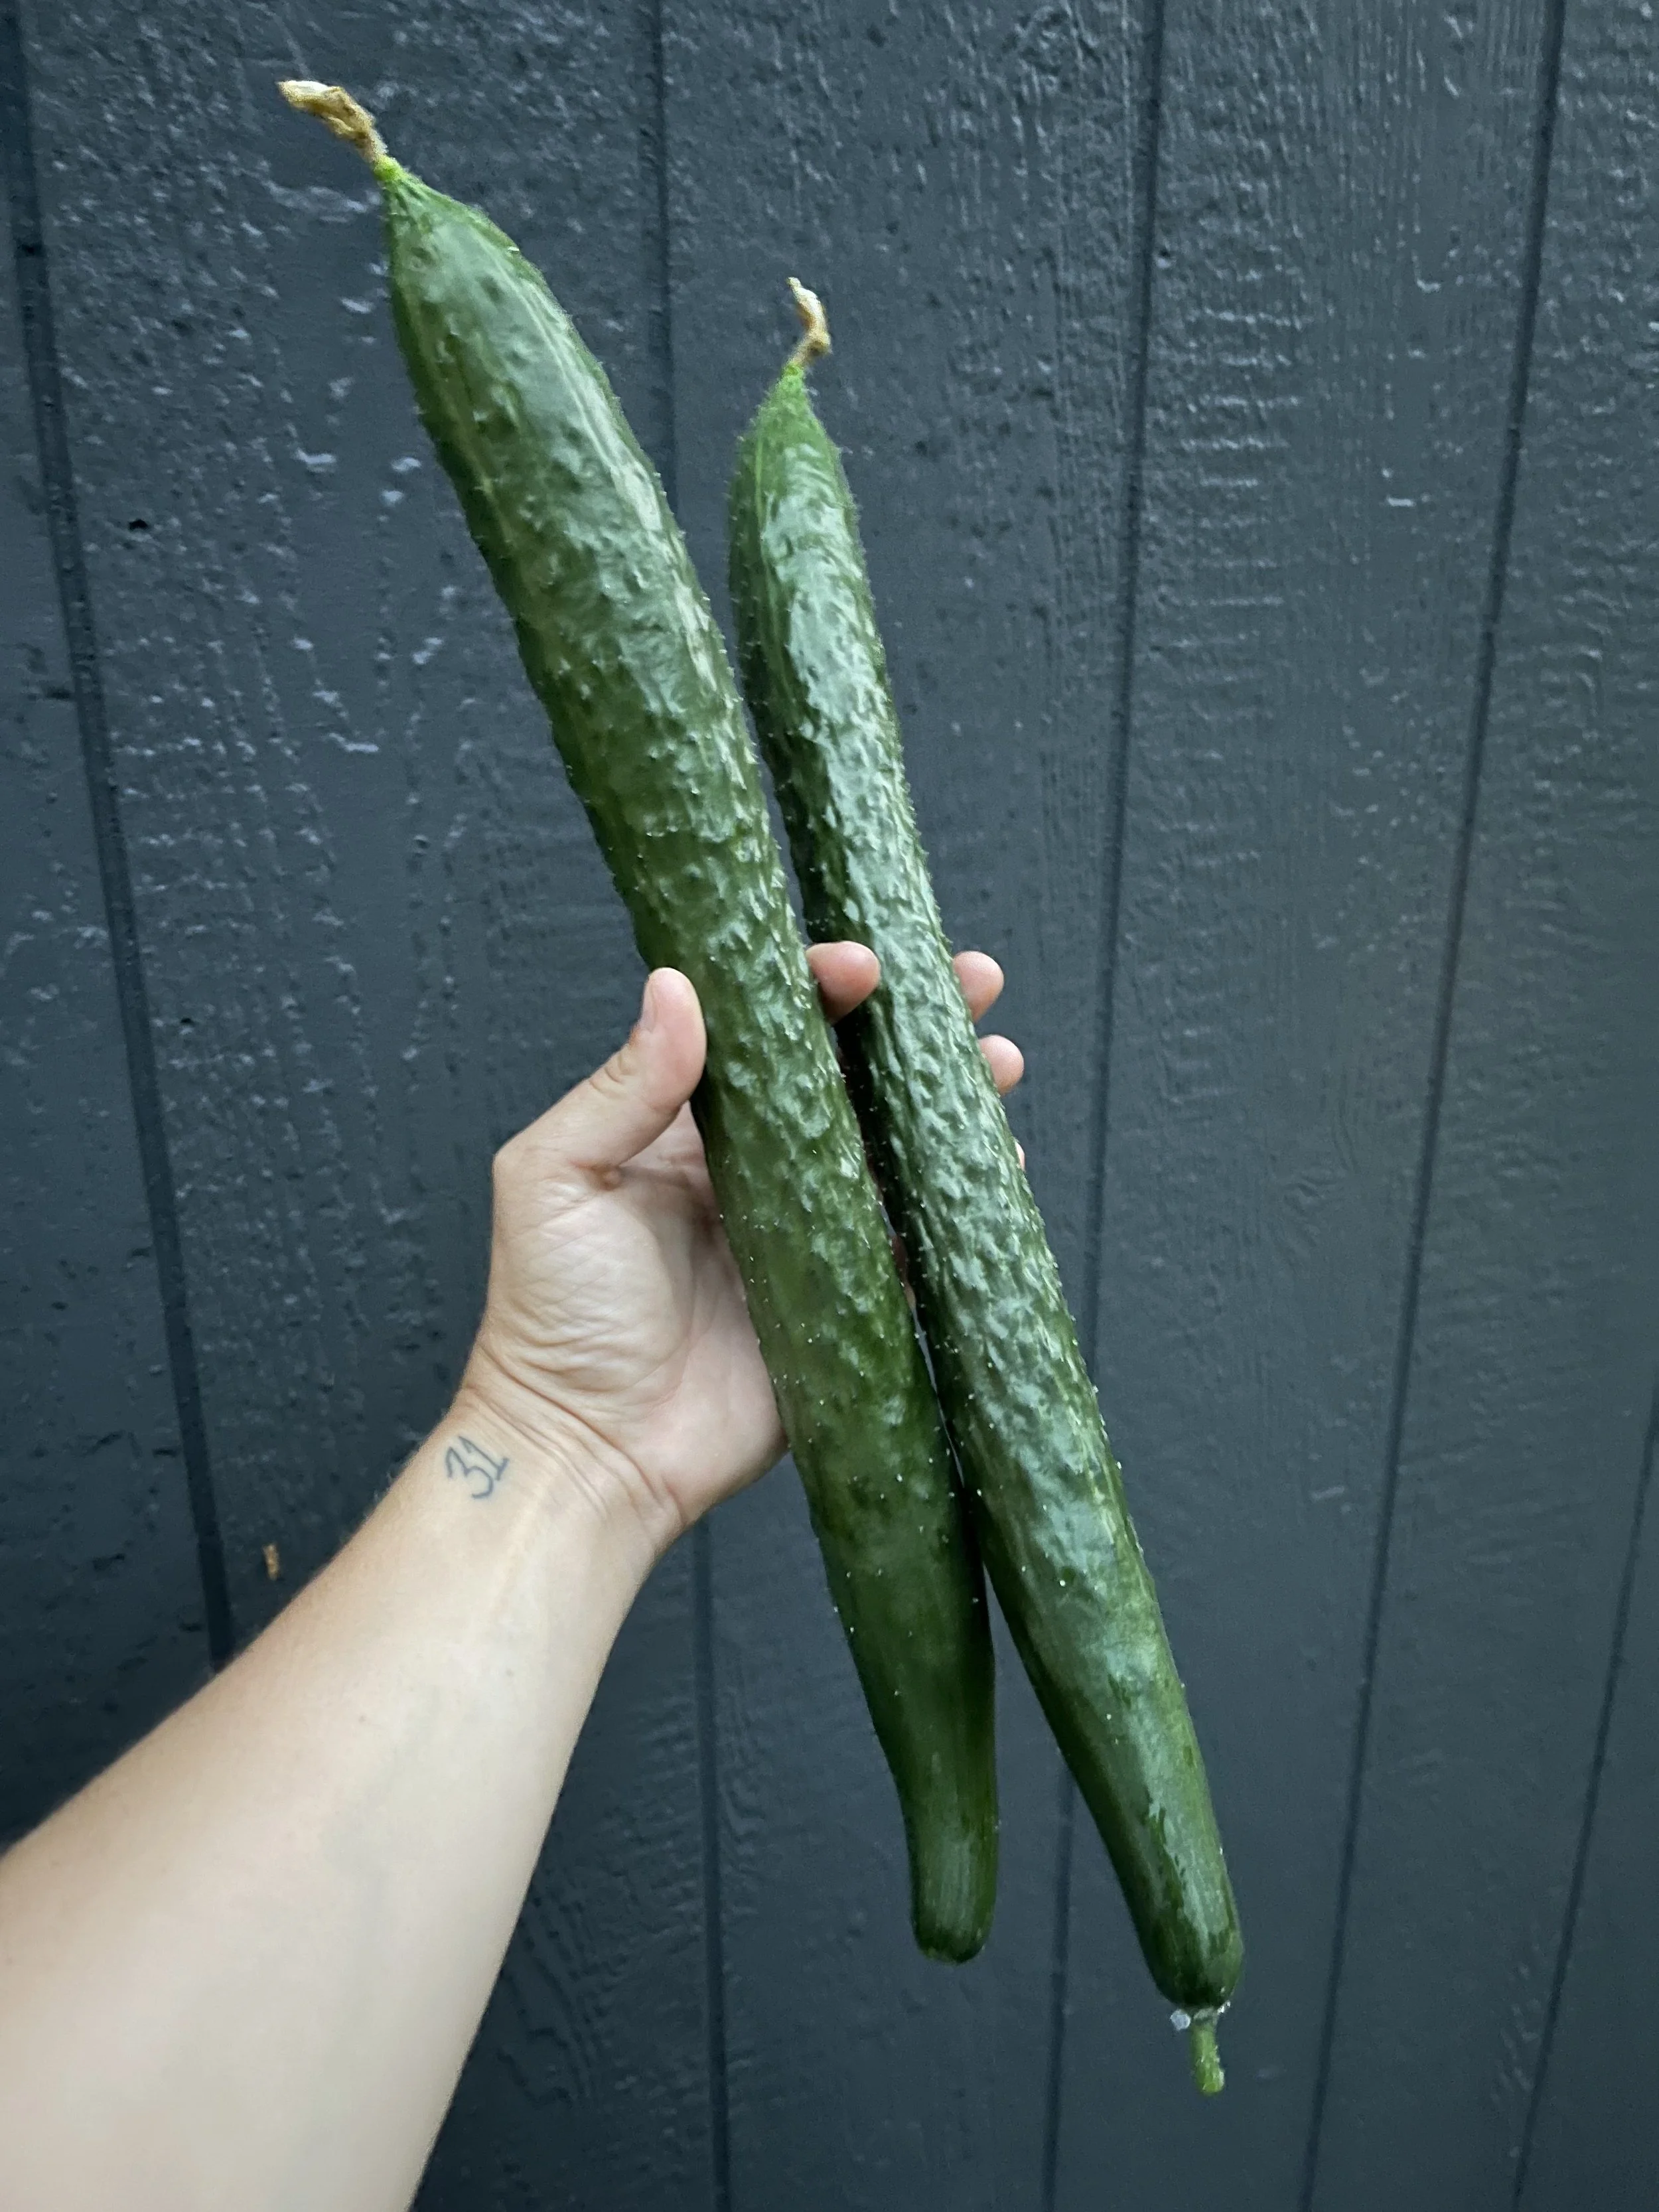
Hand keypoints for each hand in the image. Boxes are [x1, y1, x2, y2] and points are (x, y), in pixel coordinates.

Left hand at [458, 945, 1022, 1555]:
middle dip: (914, 1026)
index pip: (766, 1035)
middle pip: (849, 1079)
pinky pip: (915, 1248)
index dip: (818, 989)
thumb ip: (621, 1087)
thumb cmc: (551, 1318)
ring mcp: (808, 1239)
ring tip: (999, 1066)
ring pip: (894, 1152)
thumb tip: (679, 987)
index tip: (863, 965)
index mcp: (688, 1130)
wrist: (590, 1453)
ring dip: (949, 1104)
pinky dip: (957, 1207)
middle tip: (975, 984)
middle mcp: (757, 1174)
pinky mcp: (846, 1307)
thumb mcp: (556, 1180)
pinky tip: (995, 1168)